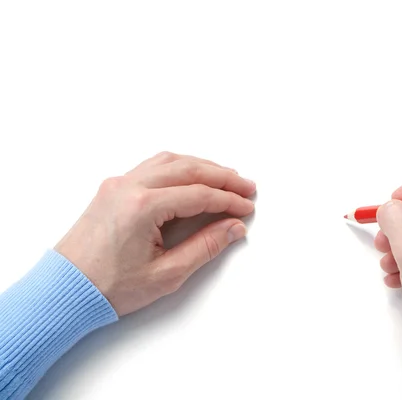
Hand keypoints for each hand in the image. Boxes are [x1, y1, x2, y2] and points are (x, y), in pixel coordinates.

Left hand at [55, 152, 255, 315]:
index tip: (246, 207)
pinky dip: (179, 167)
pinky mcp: (113, 188)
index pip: (199, 194)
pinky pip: (153, 166)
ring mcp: (119, 183)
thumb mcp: (166, 274)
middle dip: (222, 176)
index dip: (228, 200)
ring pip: (170, 161)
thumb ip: (205, 247)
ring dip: (201, 166)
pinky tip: (192, 175)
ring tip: (225, 177)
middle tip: (246, 186)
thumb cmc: (108, 286)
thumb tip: (233, 228)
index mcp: (143, 206)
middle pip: (188, 169)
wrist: (64, 290)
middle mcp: (130, 186)